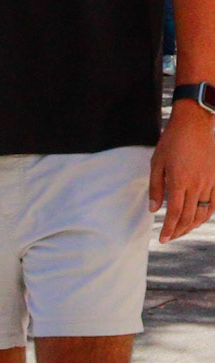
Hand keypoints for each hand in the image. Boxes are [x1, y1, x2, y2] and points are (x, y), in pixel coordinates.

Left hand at [150, 101, 214, 239]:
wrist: (195, 123)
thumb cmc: (172, 141)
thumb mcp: (157, 162)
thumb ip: (156, 187)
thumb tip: (154, 209)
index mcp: (179, 181)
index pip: (175, 213)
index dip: (168, 229)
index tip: (162, 239)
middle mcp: (196, 184)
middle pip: (189, 217)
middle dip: (178, 231)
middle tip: (169, 238)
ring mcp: (209, 181)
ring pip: (203, 213)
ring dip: (192, 226)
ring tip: (181, 231)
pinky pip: (214, 203)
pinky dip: (207, 215)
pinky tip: (199, 220)